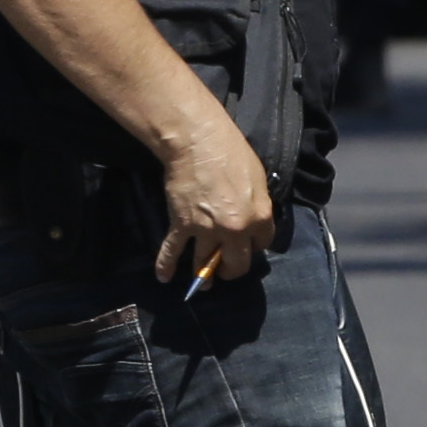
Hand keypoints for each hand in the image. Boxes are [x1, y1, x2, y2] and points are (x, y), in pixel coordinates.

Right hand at [155, 120, 279, 293]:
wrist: (198, 142)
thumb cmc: (232, 153)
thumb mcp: (258, 179)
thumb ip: (258, 204)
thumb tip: (253, 219)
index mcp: (259, 217)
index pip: (262, 244)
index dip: (255, 246)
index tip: (248, 245)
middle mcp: (235, 230)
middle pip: (237, 264)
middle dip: (232, 269)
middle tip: (226, 270)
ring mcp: (207, 230)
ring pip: (205, 263)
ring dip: (203, 275)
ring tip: (203, 284)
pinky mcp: (182, 225)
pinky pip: (173, 251)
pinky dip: (166, 265)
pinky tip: (164, 277)